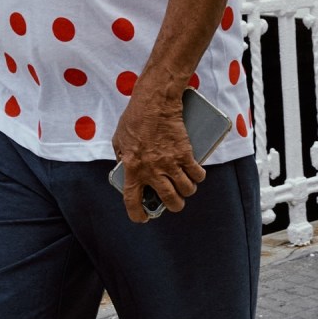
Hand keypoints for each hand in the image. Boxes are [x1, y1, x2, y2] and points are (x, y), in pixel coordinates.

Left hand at [111, 88, 203, 223]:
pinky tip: (197, 174)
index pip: (133, 200)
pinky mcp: (185, 153)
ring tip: (186, 188)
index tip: (144, 217)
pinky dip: (198, 177)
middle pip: (169, 199)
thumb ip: (122, 157)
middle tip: (175, 203)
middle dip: (174, 206)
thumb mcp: (119, 140)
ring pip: (186, 190)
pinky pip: (197, 174)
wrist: (155, 101)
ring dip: (187, 192)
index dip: (138, 214)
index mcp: (132, 168)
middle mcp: (152, 170)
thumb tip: (126, 169)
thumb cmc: (135, 117)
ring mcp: (170, 162)